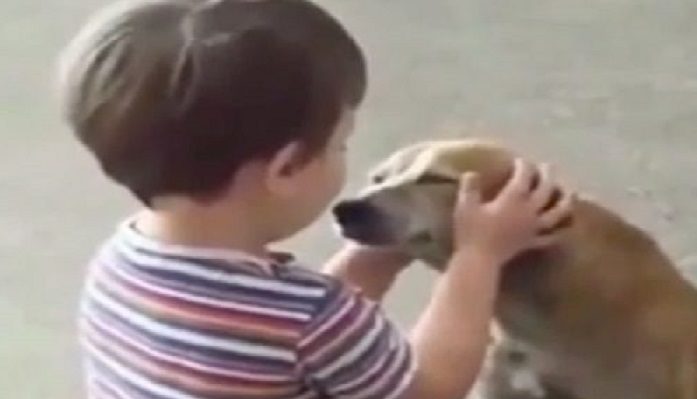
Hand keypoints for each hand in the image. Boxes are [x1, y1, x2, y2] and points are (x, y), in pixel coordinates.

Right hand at [452, 158, 573, 265]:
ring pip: (556, 212)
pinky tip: (562, 230)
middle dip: (548, 175)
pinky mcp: (531, 243)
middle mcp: (528, 210)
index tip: (520, 160)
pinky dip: (558, 232)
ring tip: (570, 193)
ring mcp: (533, 228)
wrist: (479, 261)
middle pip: (545, 189)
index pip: (523, 176)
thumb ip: (470, 187)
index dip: (524, 166)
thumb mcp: (465, 206)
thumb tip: (471, 173)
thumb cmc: (471, 232)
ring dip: (565, 201)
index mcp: (513, 199)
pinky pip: (549, 237)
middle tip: (548, 166)